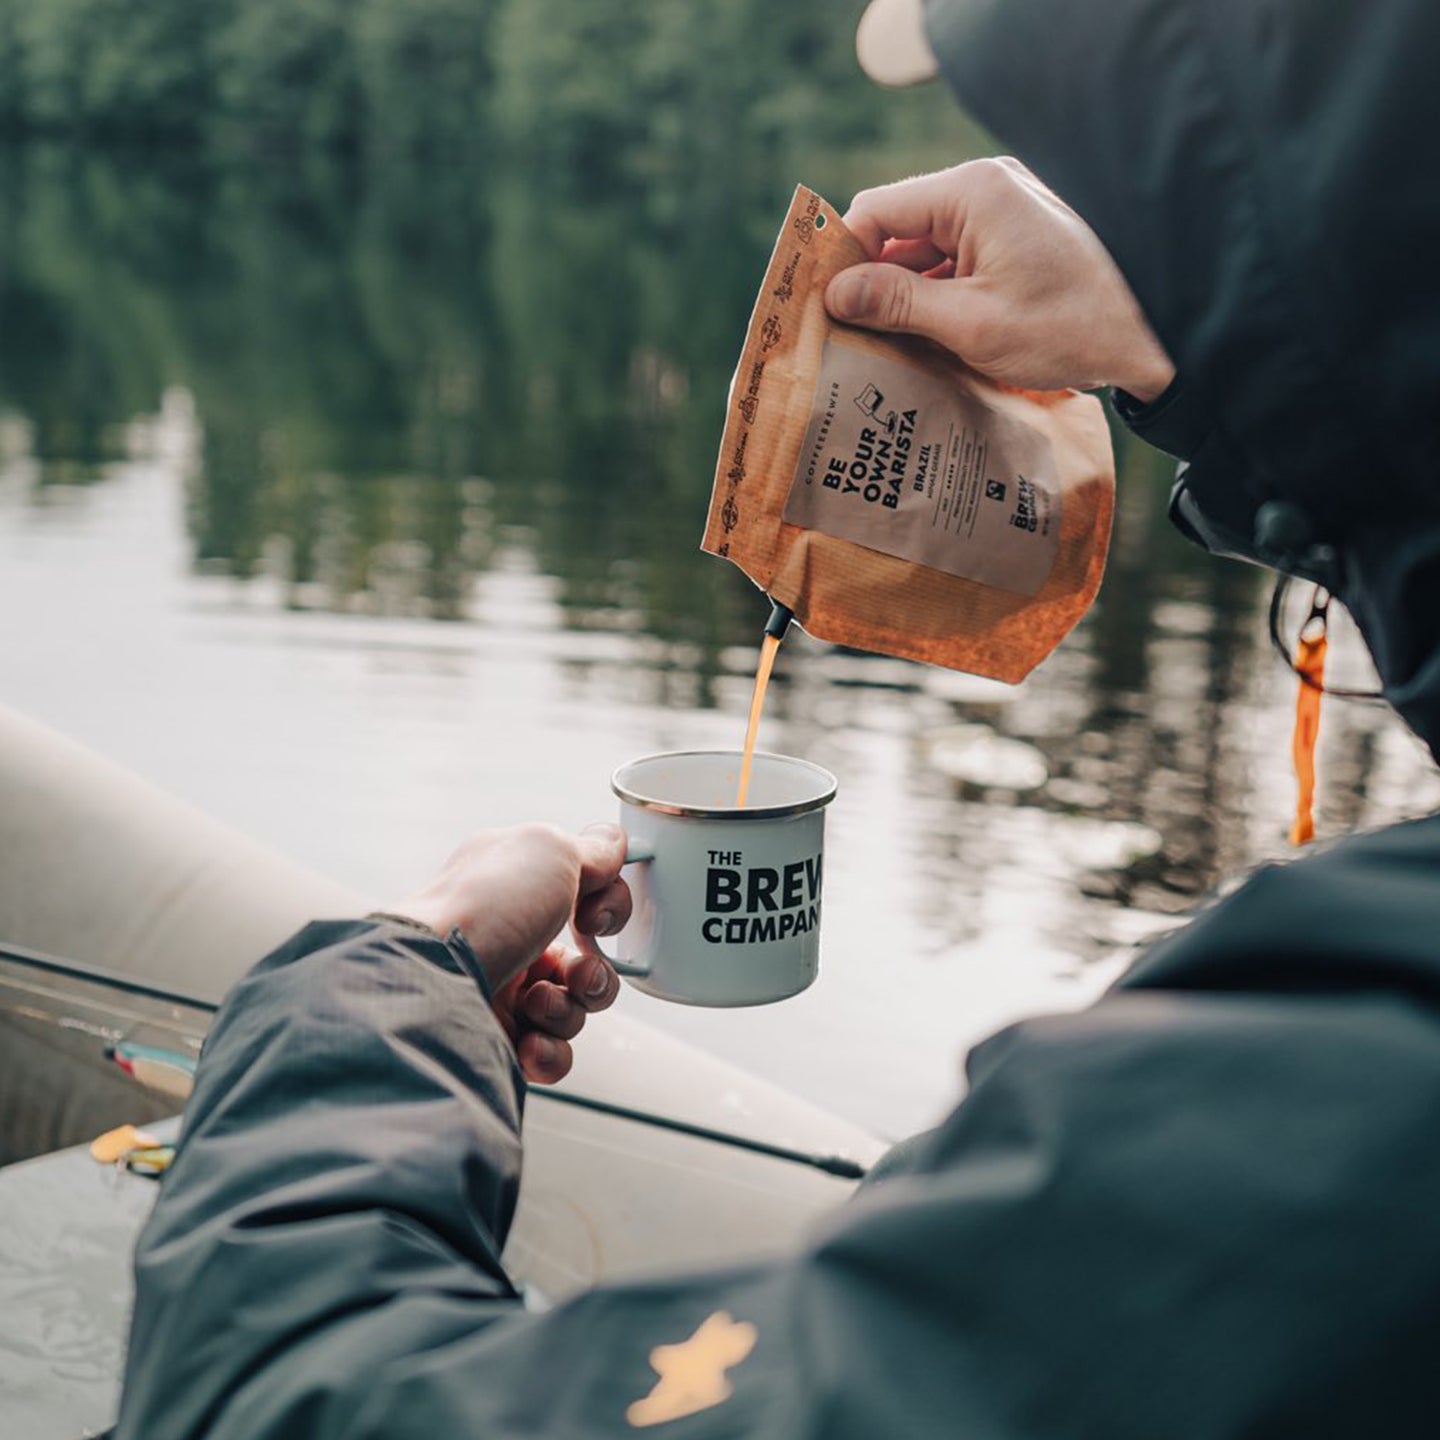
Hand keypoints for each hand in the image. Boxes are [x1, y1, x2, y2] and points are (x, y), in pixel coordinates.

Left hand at [386, 823, 630, 1083]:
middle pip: (583, 964)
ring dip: (568, 1009)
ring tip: (535, 1004)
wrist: (429, 980)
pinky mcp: (492, 1039)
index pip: (583, 898)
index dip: (605, 911)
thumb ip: (591, 848)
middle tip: (574, 973)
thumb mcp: (549, 850)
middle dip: (593, 973)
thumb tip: (613, 842)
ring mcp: (499, 991)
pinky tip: (529, 1041)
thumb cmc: (486, 907)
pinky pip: (549, 1053)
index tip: (595, 918)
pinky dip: (550, 1050)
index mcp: (514, 888)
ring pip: (571, 1009)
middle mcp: (507, 937)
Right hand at [825, 158, 1175, 402]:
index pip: (877, 210)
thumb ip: (900, 303)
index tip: (822, 307)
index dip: (842, 258)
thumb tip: (836, 292)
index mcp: (972, 193)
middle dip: (872, 282)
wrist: (1157, 333)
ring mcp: (1006, 211)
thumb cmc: (1071, 326)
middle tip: (846, 336)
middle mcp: (987, 188)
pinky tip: (928, 340)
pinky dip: (938, 296)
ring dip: (905, 295)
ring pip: (927, 249)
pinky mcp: (1019, 238)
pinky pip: (958, 259)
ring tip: (885, 347)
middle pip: (899, 228)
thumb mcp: (972, 324)